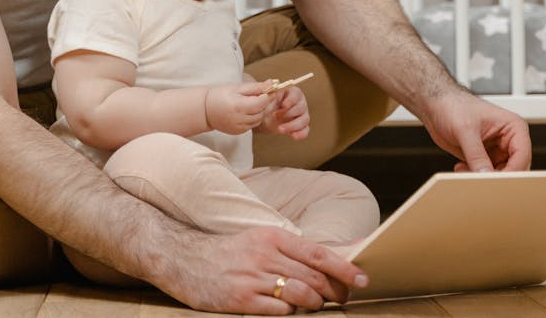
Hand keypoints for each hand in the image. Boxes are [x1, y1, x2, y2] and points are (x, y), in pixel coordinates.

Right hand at [157, 226, 367, 313]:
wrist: (184, 258)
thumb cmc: (228, 251)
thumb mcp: (260, 239)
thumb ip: (290, 250)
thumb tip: (326, 261)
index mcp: (273, 236)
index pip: (318, 253)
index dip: (344, 268)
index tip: (362, 278)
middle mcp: (265, 254)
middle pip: (313, 276)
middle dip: (335, 290)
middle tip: (343, 297)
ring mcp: (253, 277)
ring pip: (300, 294)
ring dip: (315, 303)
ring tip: (316, 305)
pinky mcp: (241, 299)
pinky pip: (278, 310)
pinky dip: (290, 312)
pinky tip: (289, 310)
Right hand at [205, 81, 271, 134]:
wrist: (205, 109)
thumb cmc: (220, 95)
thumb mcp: (237, 87)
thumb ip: (255, 87)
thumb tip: (272, 83)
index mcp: (239, 106)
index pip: (262, 102)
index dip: (265, 96)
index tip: (263, 91)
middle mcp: (239, 119)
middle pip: (261, 112)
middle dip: (262, 104)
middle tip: (255, 96)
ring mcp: (239, 127)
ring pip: (258, 120)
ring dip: (258, 112)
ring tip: (248, 104)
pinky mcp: (238, 132)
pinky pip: (251, 126)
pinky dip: (252, 119)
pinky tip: (244, 112)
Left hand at [256, 86, 309, 139]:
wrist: (264, 117)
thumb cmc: (266, 104)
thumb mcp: (265, 96)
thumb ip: (268, 88)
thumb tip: (270, 81)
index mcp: (292, 93)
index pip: (296, 94)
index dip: (291, 100)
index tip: (283, 105)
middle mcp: (300, 103)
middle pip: (301, 107)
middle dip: (289, 113)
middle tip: (275, 116)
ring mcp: (302, 115)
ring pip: (304, 119)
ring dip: (293, 125)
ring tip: (280, 129)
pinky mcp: (300, 127)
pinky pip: (305, 130)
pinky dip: (301, 134)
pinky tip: (292, 136)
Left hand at [421, 88, 531, 172]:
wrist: (437, 105)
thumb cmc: (453, 105)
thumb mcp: (465, 130)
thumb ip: (476, 155)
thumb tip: (485, 175)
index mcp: (514, 127)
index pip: (522, 156)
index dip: (511, 172)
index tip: (495, 182)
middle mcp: (508, 140)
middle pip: (514, 169)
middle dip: (496, 177)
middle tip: (478, 180)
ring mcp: (497, 150)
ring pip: (499, 175)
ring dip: (483, 178)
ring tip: (465, 170)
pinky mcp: (484, 158)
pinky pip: (486, 175)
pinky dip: (474, 176)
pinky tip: (461, 167)